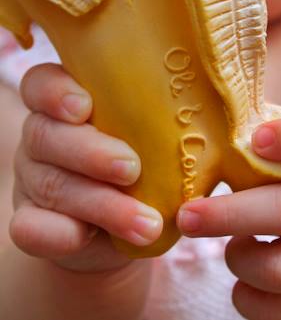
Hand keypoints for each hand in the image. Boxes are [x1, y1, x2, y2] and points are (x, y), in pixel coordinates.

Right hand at [10, 63, 162, 272]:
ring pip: (52, 184)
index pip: (42, 83)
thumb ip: (162, 123)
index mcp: (65, 103)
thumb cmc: (145, 163)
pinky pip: (30, 227)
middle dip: (91, 153)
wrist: (121, 227)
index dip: (55, 92)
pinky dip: (58, 233)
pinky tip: (85, 237)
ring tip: (147, 223)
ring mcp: (32, 179)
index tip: (84, 106)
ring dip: (101, 204)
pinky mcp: (31, 222)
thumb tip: (211, 121)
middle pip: (47, 134)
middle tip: (131, 169)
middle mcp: (42, 135)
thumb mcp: (152, 138)